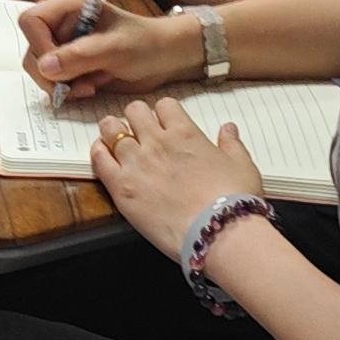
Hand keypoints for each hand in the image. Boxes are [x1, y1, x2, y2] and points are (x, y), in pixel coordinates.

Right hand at [17, 0, 202, 101]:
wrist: (165, 58)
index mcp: (69, 7)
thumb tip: (44, 66)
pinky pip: (54, 81)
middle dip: (50, 73)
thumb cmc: (145, 43)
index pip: (31, 21)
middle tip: (75, 86)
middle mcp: (62, 24)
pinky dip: (67, 90)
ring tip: (88, 87)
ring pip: (40, 69)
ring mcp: (65, 45)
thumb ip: (79, 56)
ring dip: (60, 85)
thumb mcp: (114, 49)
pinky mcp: (71, 65)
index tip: (59, 67)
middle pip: (32, 49)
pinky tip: (90, 88)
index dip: (39, 46)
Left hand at [89, 96, 266, 255]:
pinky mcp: (122, 187)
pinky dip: (98, 152)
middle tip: (137, 131)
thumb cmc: (233, 202)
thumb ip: (231, 143)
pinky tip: (102, 153)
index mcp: (185, 133)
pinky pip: (99, 158)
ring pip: (111, 129)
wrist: (218, 233)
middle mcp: (157, 142)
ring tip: (115, 139)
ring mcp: (136, 163)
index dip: (162, 113)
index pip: (165, 105)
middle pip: (134, 111)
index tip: (163, 123)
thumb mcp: (242, 165)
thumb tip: (228, 129)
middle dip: (135, 118)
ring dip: (112, 131)